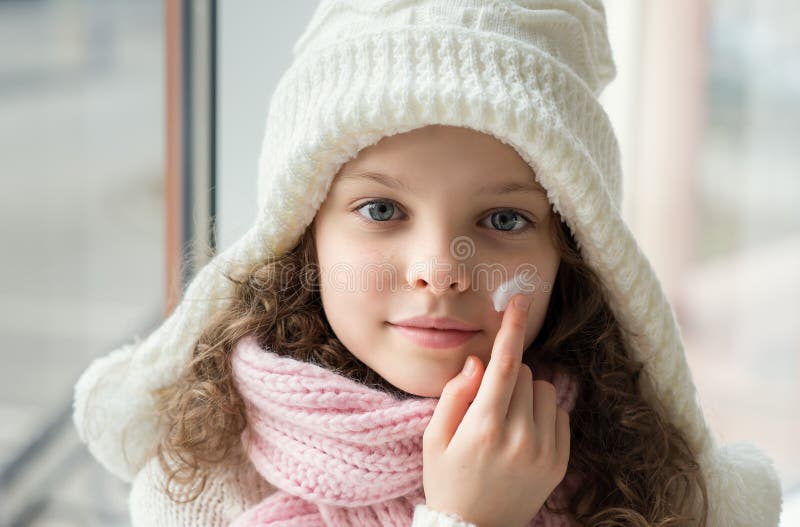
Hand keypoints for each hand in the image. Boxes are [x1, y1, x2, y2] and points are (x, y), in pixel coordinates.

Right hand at [422, 293, 570, 526]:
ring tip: (506, 420)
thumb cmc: (446, 479)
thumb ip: (454, 394)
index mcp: (484, 427)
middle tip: (488, 400)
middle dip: (508, 374)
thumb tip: (477, 362)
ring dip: (527, 393)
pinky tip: (522, 434)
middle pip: (526, 372)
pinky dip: (542, 414)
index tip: (521, 299)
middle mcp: (520, 437)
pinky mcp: (560, 462)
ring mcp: (545, 452)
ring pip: (546, 390)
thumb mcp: (433, 438)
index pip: (505, 364)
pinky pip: (560, 414)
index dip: (512, 327)